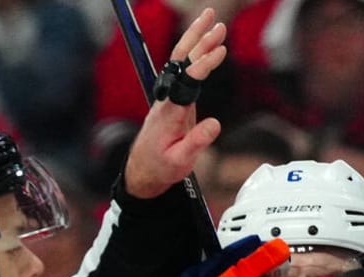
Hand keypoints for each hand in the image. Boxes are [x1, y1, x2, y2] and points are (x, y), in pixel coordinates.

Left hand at [122, 9, 227, 198]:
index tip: (220, 51)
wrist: (143, 170)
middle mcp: (168, 98)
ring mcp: (170, 96)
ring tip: (212, 20)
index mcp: (170, 112)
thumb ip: (197, 142)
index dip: (204, 64)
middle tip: (216, 22)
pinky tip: (207, 42)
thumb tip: (215, 124)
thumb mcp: (180, 162)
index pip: (188, 80)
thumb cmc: (161, 167)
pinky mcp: (175, 98)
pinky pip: (185, 69)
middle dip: (198, 39)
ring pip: (181, 61)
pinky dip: (196, 52)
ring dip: (196, 38)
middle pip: (181, 61)